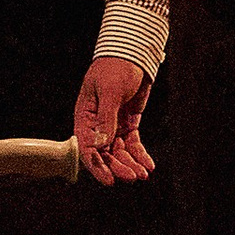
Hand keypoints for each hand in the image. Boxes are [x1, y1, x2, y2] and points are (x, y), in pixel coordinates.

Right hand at [75, 56, 154, 186]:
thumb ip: (105, 118)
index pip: (87, 148)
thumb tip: (100, 144)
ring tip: (143, 174)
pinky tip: (148, 165)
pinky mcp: (128, 123)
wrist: (132, 55)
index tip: (109, 180)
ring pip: (120, 152)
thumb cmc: (115, 68)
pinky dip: (140, 155)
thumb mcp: (109, 91)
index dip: (97, 166)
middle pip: (105, 154)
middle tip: (133, 177)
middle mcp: (97, 125)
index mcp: (85, 117)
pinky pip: (133, 144)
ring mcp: (112, 125)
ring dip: (130, 164)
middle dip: (118, 167)